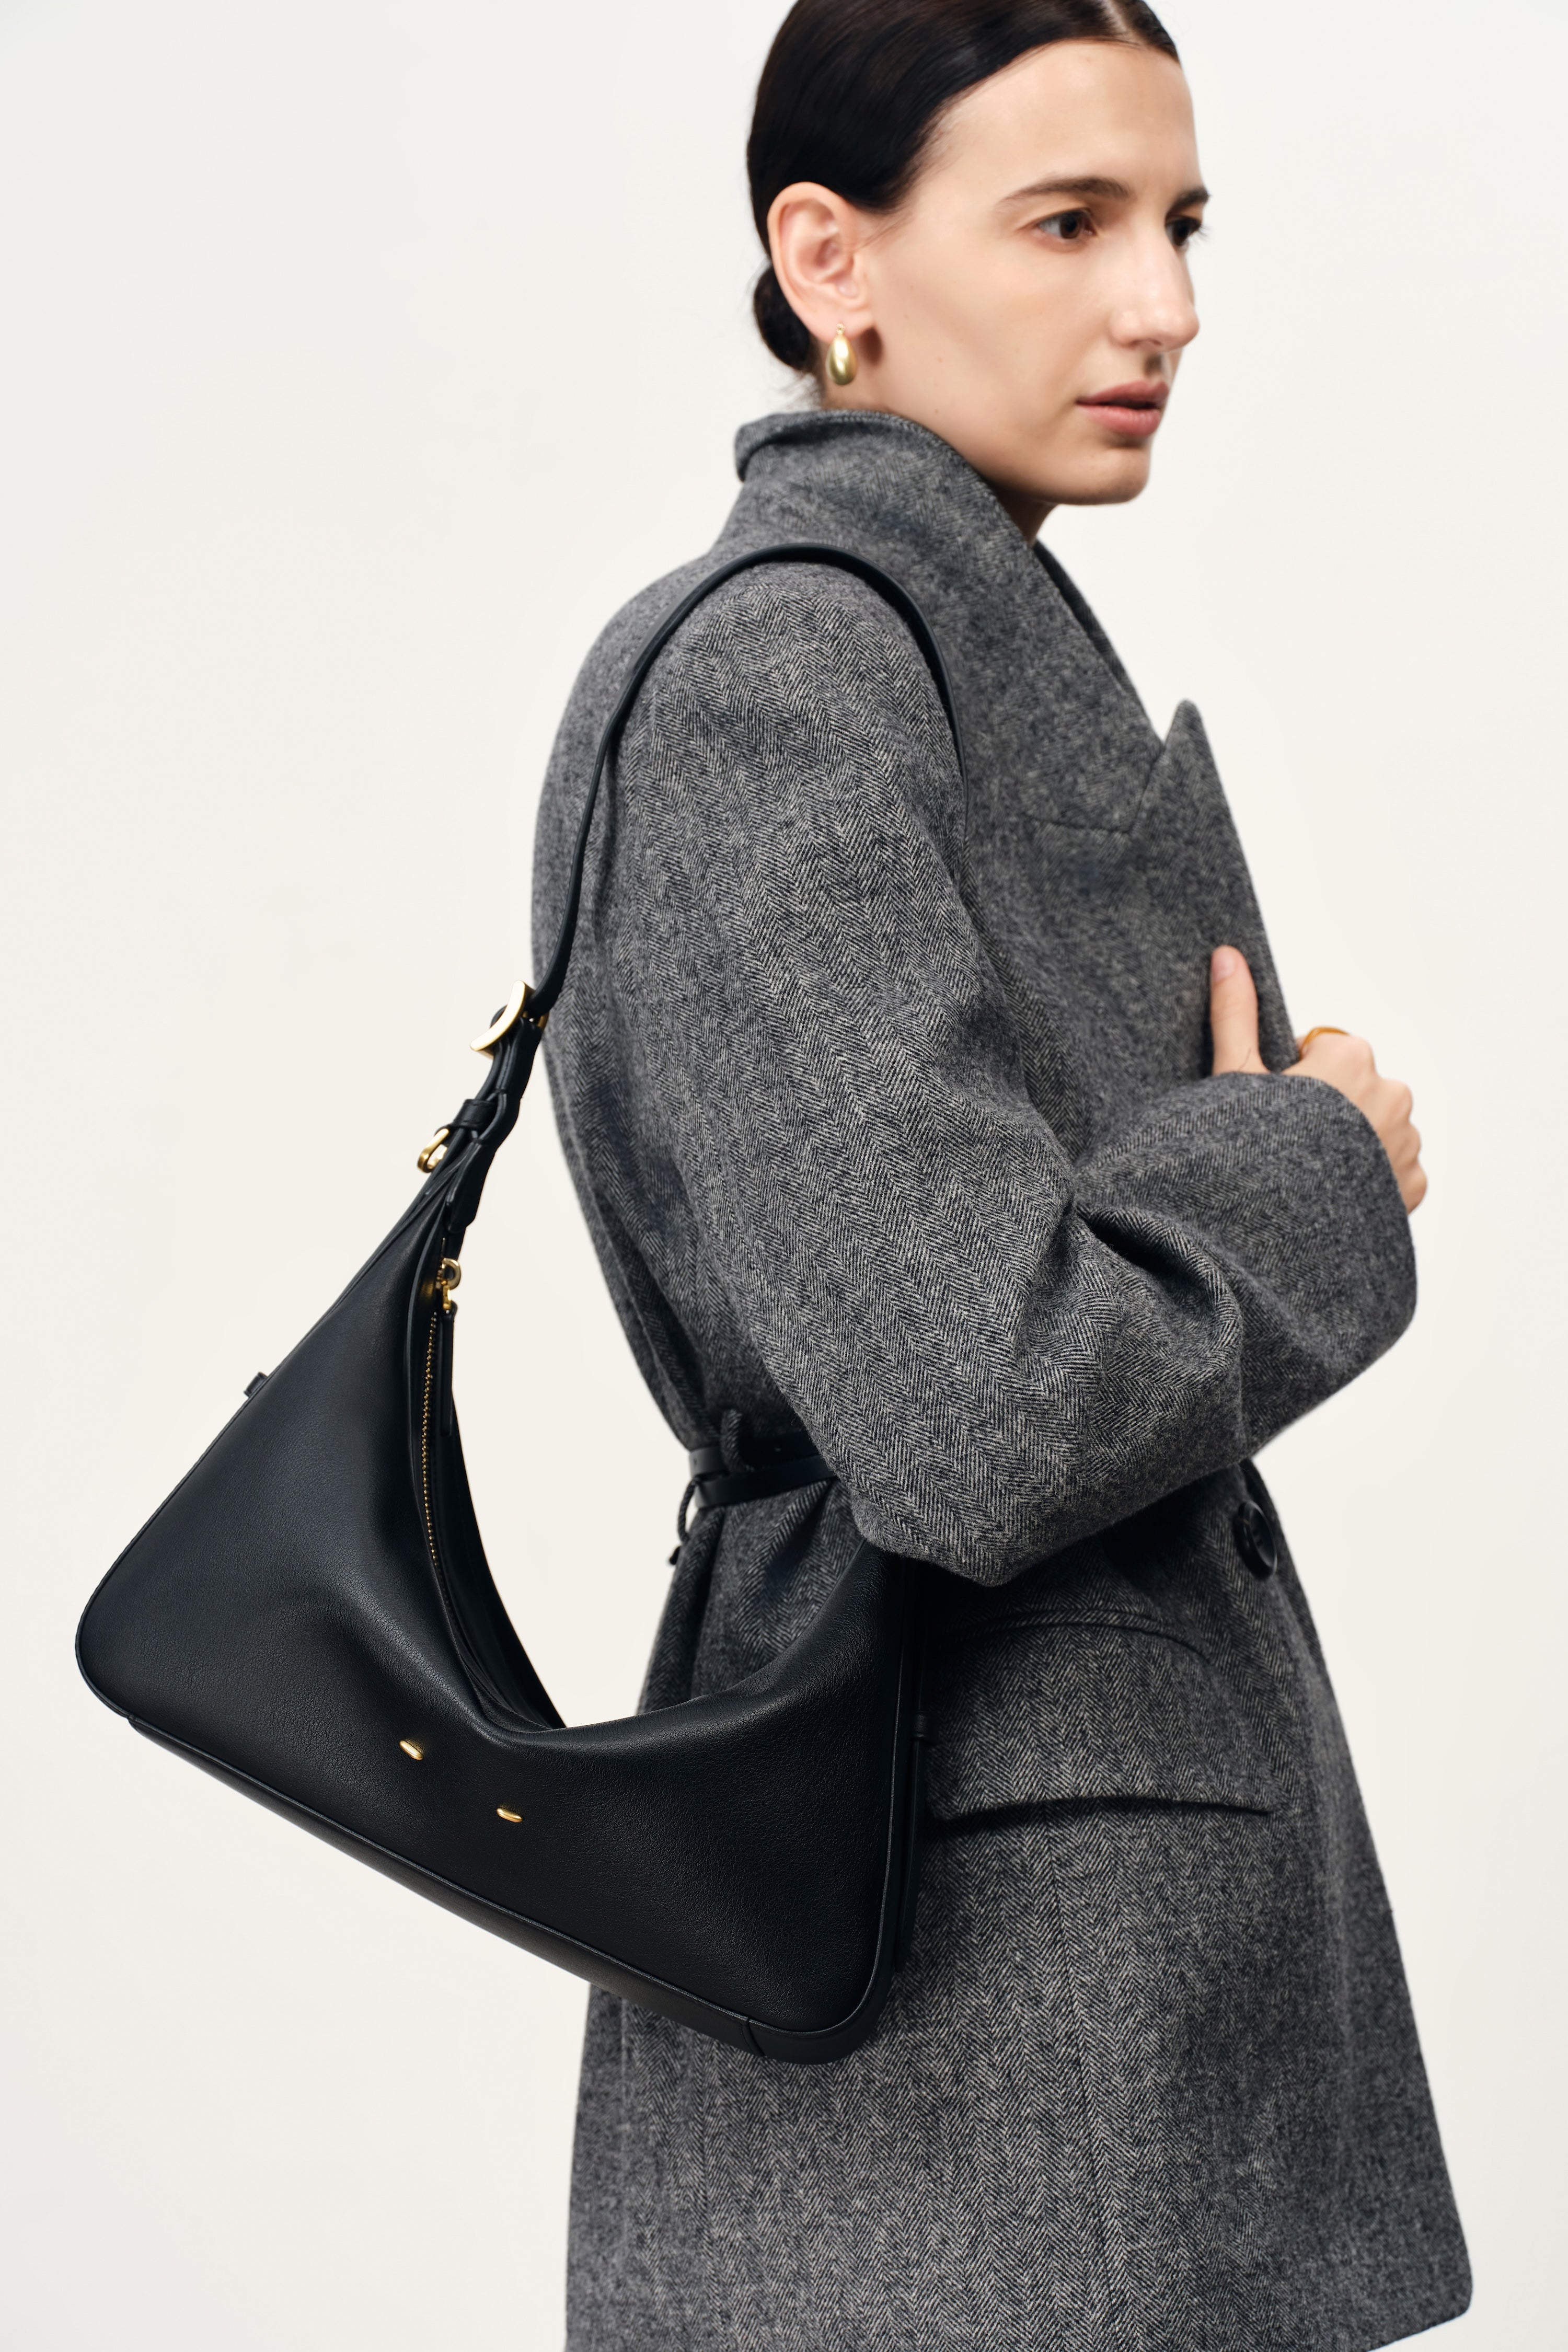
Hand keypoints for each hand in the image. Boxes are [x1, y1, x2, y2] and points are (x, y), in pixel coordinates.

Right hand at [1209, 945, 1425, 1212]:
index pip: (1327, 1054)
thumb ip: (1236, 1011)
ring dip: (1355, 1145)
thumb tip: (1227, 954)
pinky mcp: (1414, 1185)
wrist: (1270, 1228)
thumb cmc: (1248, 1148)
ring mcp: (1407, 1142)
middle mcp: (1393, 1093)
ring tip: (1309, 1175)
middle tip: (1289, 1144)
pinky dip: (1372, 1182)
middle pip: (1357, 1091)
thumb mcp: (1234, 1075)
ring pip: (1379, 1130)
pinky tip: (1332, 1198)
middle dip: (1331, 1111)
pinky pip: (1395, 1172)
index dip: (1296, 1081)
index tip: (1275, 1108)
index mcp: (1352, 1057)